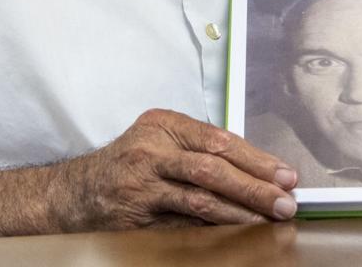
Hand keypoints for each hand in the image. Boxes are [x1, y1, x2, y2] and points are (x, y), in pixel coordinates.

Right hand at [50, 109, 298, 228]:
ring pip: (200, 201)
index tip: (285, 175)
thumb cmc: (130, 163)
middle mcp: (151, 152)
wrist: (76, 192)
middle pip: (213, 169)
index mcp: (164, 124)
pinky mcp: (137, 220)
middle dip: (254, 188)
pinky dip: (212, 233)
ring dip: (239, 214)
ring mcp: (142, 187)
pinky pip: (182, 228)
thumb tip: (259, 171)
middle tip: (284, 202)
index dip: (257, 160)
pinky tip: (235, 236)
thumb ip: (200, 148)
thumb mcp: (160, 140)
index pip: (219, 140)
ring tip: (267, 222)